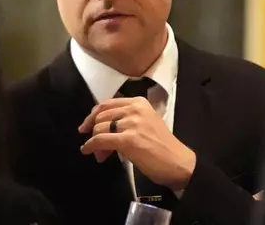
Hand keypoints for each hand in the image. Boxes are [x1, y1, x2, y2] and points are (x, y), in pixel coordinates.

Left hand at [78, 97, 195, 190]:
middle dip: (94, 131)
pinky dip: (91, 146)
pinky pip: (100, 140)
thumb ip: (126, 120)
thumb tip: (102, 129)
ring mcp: (132, 124)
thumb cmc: (162, 146)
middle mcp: (135, 109)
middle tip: (97, 146)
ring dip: (95, 143)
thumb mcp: (145, 123)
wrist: (177, 162)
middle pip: (101, 116)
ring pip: (99, 128)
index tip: (86, 126)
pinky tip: (89, 152)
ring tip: (101, 155)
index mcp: (139, 102)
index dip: (93, 115)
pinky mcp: (128, 140)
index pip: (107, 104)